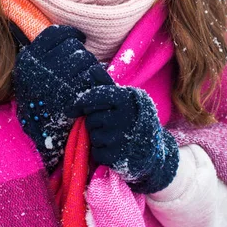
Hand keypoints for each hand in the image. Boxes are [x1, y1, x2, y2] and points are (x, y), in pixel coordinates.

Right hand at [12, 25, 112, 171]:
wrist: (40, 142)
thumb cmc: (38, 108)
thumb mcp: (29, 80)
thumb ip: (41, 59)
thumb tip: (66, 37)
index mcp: (28, 61)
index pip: (54, 34)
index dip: (69, 34)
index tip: (78, 38)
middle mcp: (41, 66)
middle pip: (73, 46)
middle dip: (81, 57)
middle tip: (78, 72)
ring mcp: (59, 79)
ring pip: (87, 60)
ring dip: (90, 70)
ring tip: (82, 86)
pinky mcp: (76, 93)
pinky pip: (95, 77)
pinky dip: (97, 84)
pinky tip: (90, 93)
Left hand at [65, 84, 179, 193]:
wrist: (154, 149)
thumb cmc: (134, 118)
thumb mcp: (124, 99)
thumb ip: (106, 84)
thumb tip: (92, 69)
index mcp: (125, 99)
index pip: (94, 96)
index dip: (80, 102)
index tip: (72, 109)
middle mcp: (123, 117)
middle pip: (91, 118)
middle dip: (95, 122)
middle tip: (108, 123)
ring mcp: (120, 138)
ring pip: (92, 135)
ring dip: (98, 137)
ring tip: (114, 136)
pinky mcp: (117, 157)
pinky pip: (96, 152)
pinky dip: (101, 152)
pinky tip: (114, 149)